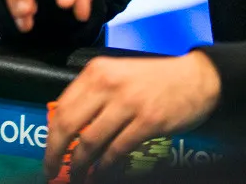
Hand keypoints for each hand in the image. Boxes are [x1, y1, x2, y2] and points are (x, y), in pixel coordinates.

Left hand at [45, 52, 220, 178]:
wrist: (197, 77)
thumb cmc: (154, 79)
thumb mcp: (116, 74)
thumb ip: (93, 94)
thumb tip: (69, 125)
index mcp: (95, 72)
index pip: (61, 107)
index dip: (51, 135)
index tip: (48, 152)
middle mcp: (107, 85)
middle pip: (68, 125)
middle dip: (56, 152)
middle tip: (51, 170)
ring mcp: (128, 103)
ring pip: (91, 141)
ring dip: (80, 164)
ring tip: (77, 177)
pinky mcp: (148, 121)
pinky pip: (118, 149)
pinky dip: (106, 166)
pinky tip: (100, 173)